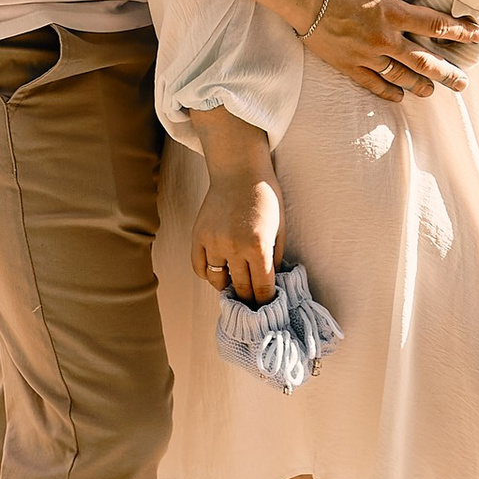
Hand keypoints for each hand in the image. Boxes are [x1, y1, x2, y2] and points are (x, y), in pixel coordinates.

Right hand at [192, 168, 282, 305]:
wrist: (239, 169)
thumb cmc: (265, 196)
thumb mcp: (280, 227)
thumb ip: (275, 257)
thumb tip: (270, 282)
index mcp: (257, 245)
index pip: (262, 287)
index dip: (266, 301)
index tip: (268, 309)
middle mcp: (233, 246)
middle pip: (241, 288)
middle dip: (250, 300)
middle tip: (254, 305)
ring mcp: (213, 242)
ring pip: (218, 281)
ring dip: (228, 286)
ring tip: (236, 284)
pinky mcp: (198, 236)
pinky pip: (200, 267)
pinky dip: (209, 274)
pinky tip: (220, 270)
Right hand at [306, 0, 476, 103]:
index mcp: (394, 12)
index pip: (436, 26)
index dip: (459, 31)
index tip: (476, 36)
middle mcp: (385, 38)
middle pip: (424, 60)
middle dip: (447, 72)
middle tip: (463, 83)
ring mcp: (366, 55)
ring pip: (400, 76)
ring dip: (420, 85)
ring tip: (433, 91)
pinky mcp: (349, 64)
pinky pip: (373, 83)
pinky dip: (388, 91)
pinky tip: (399, 96)